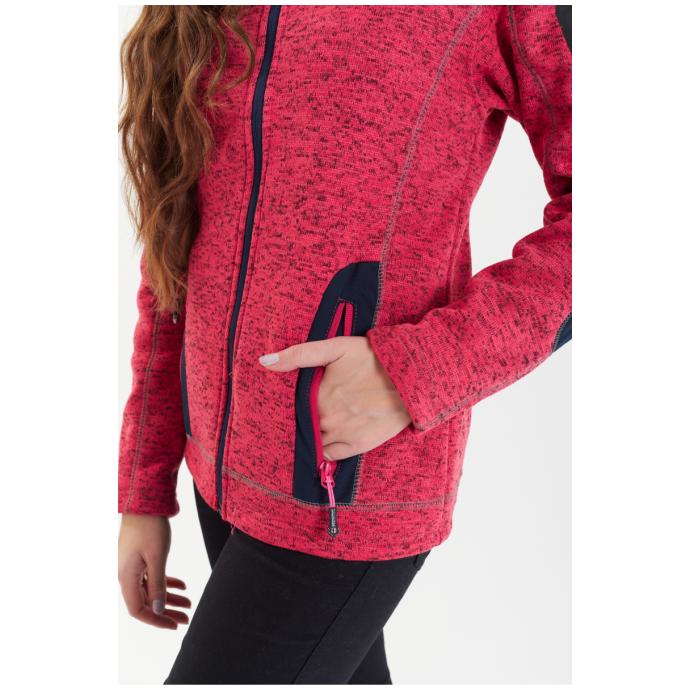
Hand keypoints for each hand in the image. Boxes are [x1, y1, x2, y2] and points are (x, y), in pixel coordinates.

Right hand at [118, 514, 190, 629]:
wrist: (145, 502)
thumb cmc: (150, 527)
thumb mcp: (157, 557)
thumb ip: (157, 585)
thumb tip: (158, 610)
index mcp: (126, 577)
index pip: (138, 609)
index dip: (156, 620)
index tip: (174, 624)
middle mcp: (126, 575)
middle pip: (145, 602)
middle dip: (166, 612)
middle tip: (186, 619)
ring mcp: (132, 566)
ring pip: (151, 590)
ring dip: (169, 598)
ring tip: (189, 603)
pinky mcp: (139, 558)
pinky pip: (152, 577)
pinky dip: (166, 583)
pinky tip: (183, 586)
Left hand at [259, 335, 410, 459]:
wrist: (411, 376)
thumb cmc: (372, 357)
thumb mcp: (335, 347)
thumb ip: (299, 354)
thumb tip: (264, 361)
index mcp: (316, 395)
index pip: (290, 408)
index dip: (288, 407)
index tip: (284, 405)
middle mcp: (326, 418)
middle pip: (302, 425)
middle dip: (300, 421)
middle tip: (305, 413)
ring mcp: (342, 433)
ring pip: (314, 441)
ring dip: (312, 436)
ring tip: (317, 426)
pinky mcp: (359, 444)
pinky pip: (331, 455)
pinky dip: (325, 450)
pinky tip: (326, 441)